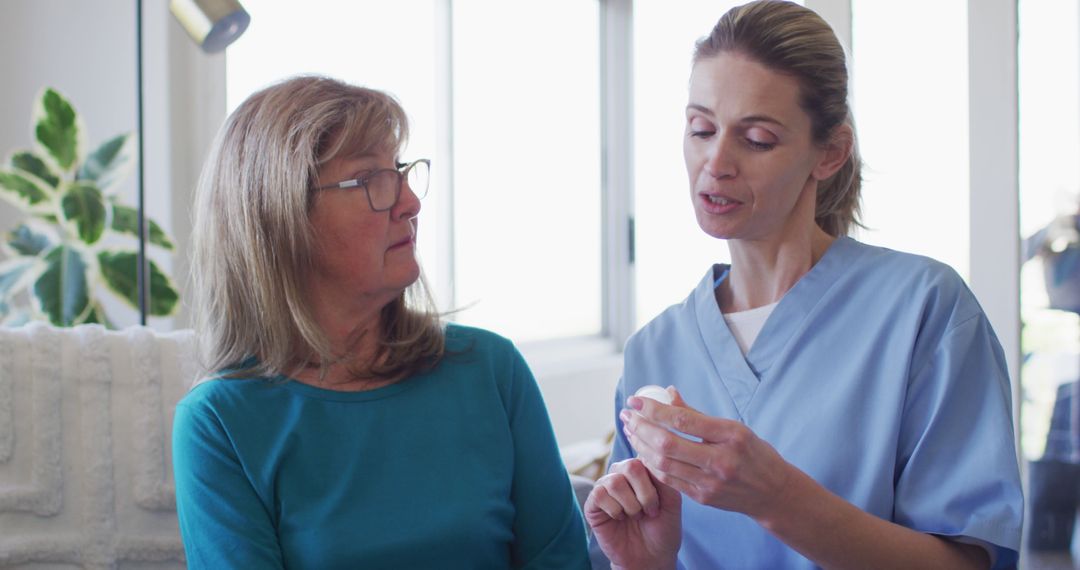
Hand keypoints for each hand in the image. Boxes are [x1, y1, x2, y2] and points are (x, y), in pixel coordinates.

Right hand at [584, 458, 680, 569]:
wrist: (651, 558)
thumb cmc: (663, 529)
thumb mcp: (672, 501)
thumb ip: (663, 477)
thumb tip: (649, 458)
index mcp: (641, 469)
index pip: (645, 456)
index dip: (655, 478)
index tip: (661, 500)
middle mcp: (622, 474)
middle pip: (630, 466)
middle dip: (645, 493)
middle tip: (650, 511)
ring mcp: (606, 488)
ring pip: (614, 482)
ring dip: (631, 505)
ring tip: (636, 516)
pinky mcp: (592, 504)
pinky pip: (599, 495)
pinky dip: (615, 510)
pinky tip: (620, 518)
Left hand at [620, 388, 793, 521]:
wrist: (773, 493)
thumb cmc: (753, 454)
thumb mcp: (734, 428)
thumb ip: (697, 414)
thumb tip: (668, 392)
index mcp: (731, 436)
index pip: (683, 421)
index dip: (654, 410)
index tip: (635, 400)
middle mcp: (721, 461)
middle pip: (668, 444)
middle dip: (641, 428)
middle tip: (627, 415)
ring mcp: (711, 483)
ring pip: (664, 464)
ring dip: (641, 446)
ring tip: (631, 431)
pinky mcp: (703, 498)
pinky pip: (669, 480)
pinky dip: (652, 464)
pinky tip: (643, 451)